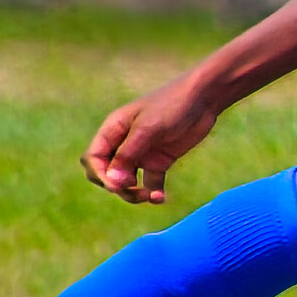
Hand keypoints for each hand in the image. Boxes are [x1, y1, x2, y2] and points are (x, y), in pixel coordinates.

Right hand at [80, 72, 223, 204]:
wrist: (203, 99)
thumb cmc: (171, 105)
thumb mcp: (147, 129)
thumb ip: (128, 155)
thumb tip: (112, 181)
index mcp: (112, 130)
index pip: (93, 158)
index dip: (101, 175)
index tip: (118, 185)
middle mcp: (123, 143)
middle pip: (106, 173)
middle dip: (115, 186)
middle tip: (133, 189)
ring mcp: (141, 153)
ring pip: (127, 181)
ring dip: (133, 193)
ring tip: (150, 196)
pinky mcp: (159, 161)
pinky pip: (150, 183)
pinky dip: (152, 192)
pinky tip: (160, 198)